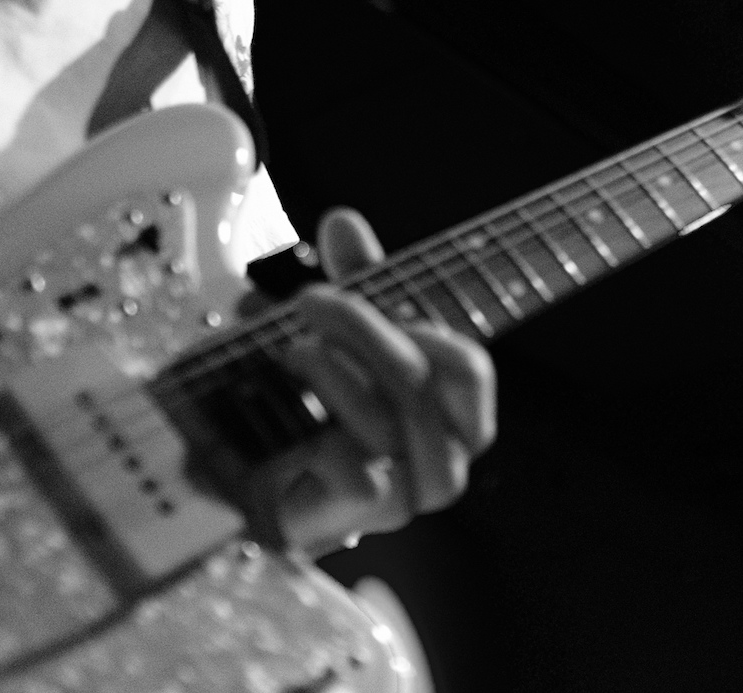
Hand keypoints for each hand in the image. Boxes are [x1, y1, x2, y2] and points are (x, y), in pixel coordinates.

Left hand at [260, 207, 496, 553]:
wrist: (274, 490)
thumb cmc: (327, 407)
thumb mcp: (350, 336)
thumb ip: (357, 281)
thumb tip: (342, 219)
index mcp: (457, 414)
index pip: (468, 368)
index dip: (426, 330)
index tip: (380, 301)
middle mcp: (444, 459)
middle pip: (418, 384)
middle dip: (362, 330)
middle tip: (309, 299)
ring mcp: (406, 497)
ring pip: (388, 427)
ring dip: (333, 377)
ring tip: (291, 350)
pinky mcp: (362, 524)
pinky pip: (357, 473)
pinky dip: (319, 438)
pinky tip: (290, 419)